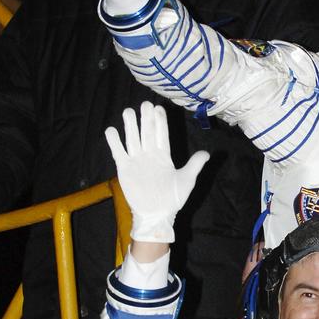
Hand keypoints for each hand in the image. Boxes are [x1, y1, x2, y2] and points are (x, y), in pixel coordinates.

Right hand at [105, 102, 208, 243]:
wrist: (156, 214)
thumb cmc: (172, 199)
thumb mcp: (186, 181)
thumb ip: (194, 165)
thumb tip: (207, 153)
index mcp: (163, 156)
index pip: (161, 134)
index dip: (160, 121)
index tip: (159, 108)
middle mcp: (149, 155)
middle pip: (146, 132)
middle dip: (146, 119)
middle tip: (145, 104)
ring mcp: (136, 160)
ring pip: (132, 139)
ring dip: (130, 126)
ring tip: (128, 111)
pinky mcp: (125, 169)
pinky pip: (118, 152)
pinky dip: (114, 142)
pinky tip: (111, 130)